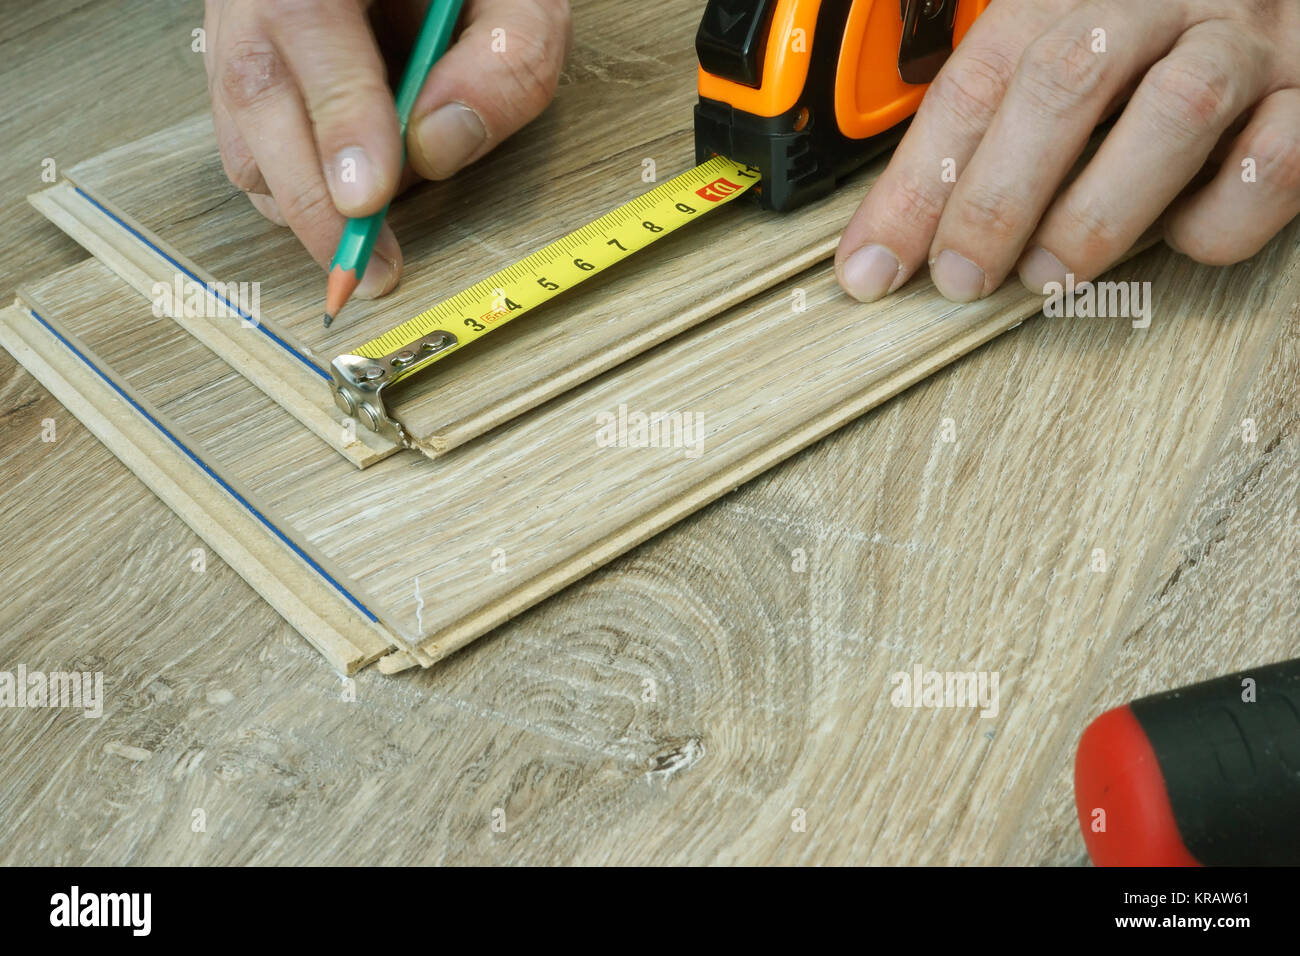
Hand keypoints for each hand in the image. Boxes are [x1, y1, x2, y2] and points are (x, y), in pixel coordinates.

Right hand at [203, 0, 571, 297]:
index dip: (336, 117)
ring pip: (242, 136)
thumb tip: (437, 147)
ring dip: (306, 204)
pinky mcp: (243, 81)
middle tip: (367, 267)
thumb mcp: (519, 0)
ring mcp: (237, 34)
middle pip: (253, 93)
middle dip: (311, 198)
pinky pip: (252, 152)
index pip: (304, 21)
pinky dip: (303, 194)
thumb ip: (505, 60)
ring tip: (376, 238)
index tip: (367, 198)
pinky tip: (358, 203)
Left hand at [835, 0, 1299, 302]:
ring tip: (1049, 276)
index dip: (915, 183)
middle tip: (961, 277)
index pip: (975, 83)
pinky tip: (1181, 231)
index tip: (871, 267)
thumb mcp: (1066, 40)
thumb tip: (903, 224)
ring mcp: (1247, 44)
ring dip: (1095, 214)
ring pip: (1173, 117)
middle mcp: (1160, 2)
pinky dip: (1218, 217)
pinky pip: (1272, 166)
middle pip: (1063, 84)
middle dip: (996, 197)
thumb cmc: (1156, 31)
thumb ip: (999, 108)